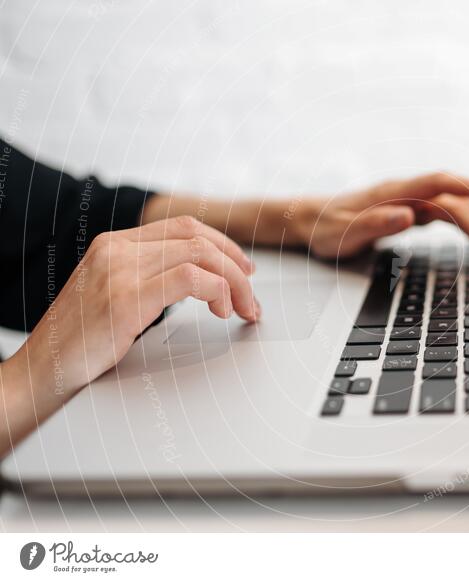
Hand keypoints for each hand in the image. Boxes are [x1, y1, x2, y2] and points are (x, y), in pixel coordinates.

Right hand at [0, 216, 258, 454]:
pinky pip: (190, 279)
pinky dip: (218, 291)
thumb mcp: (114, 298)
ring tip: (242, 309)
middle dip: (236, 266)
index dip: (223, 245)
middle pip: (197, 238)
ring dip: (233, 283)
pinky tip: (220, 311)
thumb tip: (201, 283)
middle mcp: (116, 249)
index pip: (184, 227)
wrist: (39, 373)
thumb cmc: (79, 344)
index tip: (244, 269)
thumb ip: (148, 280)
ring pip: (201, 255)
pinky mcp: (125, 299)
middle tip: (251, 297)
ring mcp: (119, 271)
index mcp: (114, 245)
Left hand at [281, 173, 468, 266]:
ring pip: (456, 210)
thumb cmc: (326, 229)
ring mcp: (411, 202)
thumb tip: (410, 217)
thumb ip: (376, 224)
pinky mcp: (412, 212)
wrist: (310, 221)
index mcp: (394, 192)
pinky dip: (468, 228)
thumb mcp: (345, 233)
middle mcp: (407, 193)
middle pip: (456, 203)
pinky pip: (448, 216)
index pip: (440, 183)